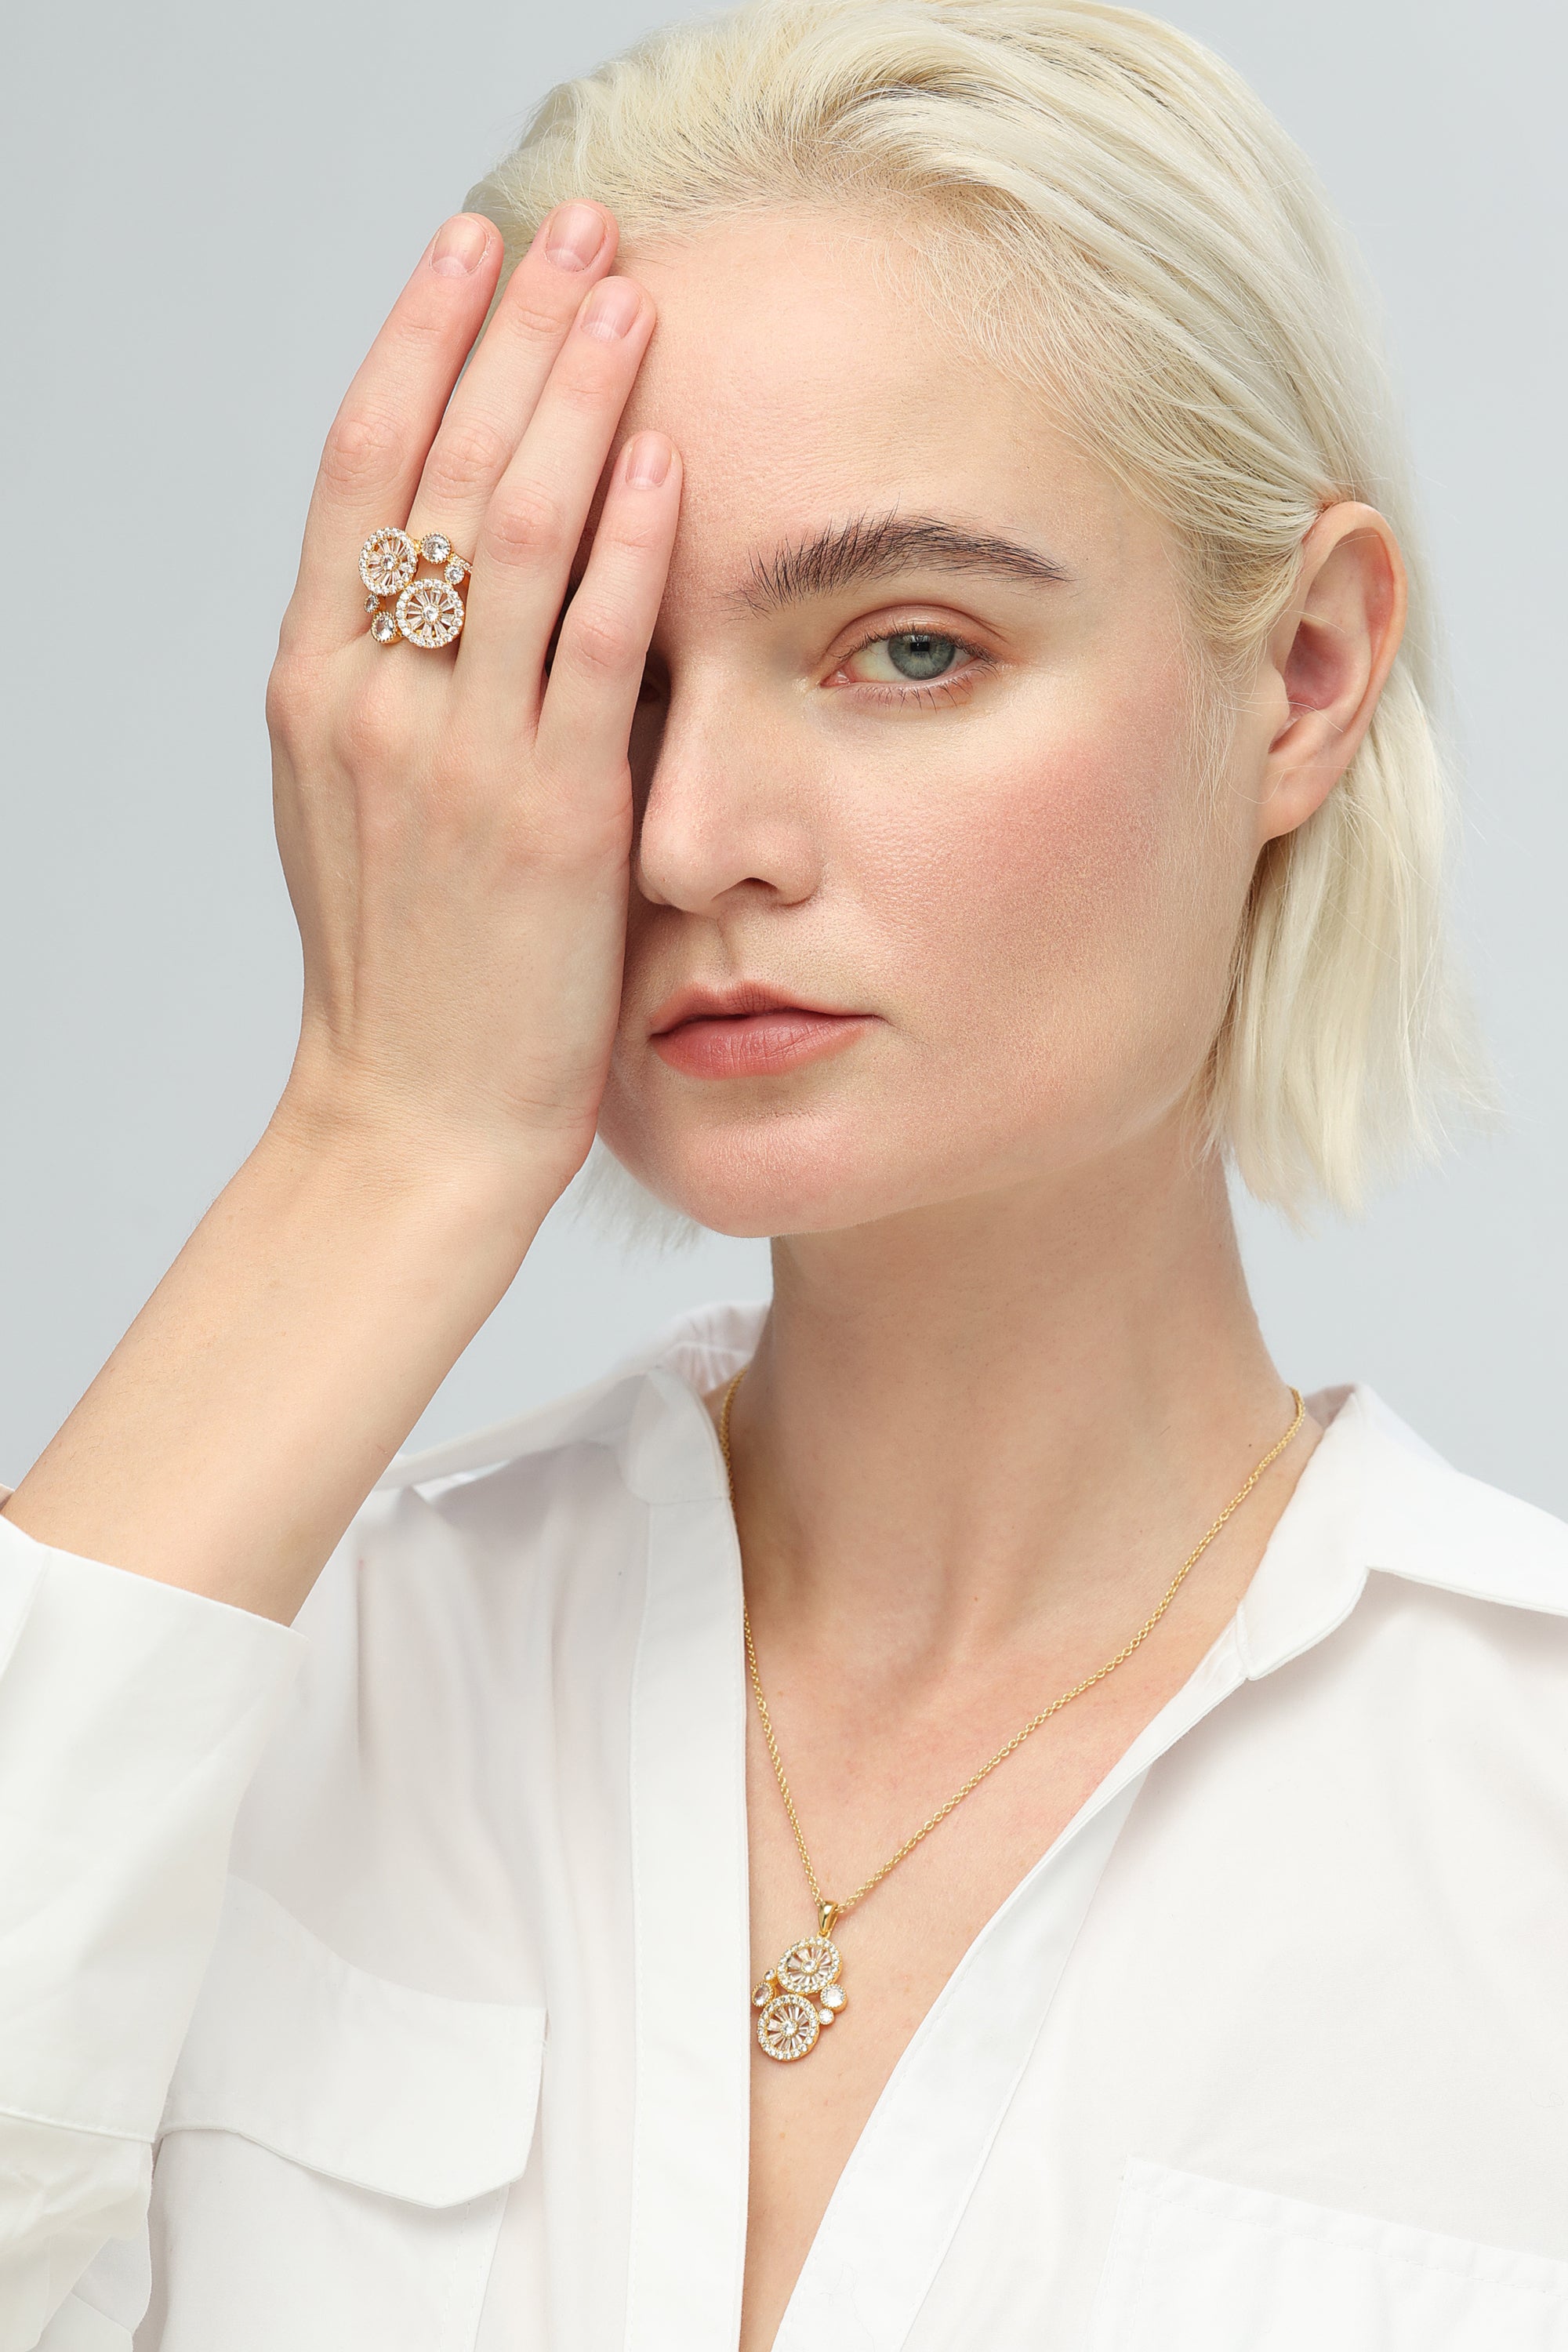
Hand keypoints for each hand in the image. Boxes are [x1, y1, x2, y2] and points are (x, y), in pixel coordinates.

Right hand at [266, 203, 678, 1196]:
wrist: (414, 1117)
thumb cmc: (403, 969)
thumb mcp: (358, 807)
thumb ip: (400, 688)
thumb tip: (465, 577)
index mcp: (315, 686)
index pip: (361, 470)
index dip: (417, 345)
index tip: (471, 253)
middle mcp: (373, 701)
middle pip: (439, 469)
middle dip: (512, 336)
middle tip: (580, 232)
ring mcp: (456, 756)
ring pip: (513, 534)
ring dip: (577, 399)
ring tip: (632, 296)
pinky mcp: (550, 816)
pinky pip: (593, 650)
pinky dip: (629, 545)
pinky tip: (663, 455)